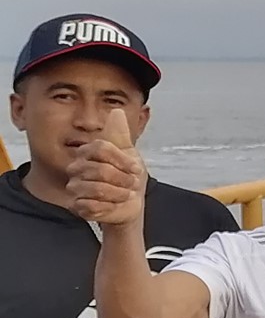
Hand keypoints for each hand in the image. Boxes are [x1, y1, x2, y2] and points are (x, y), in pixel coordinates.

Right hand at [67, 106, 145, 225]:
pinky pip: (91, 205)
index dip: (122, 159)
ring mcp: (75, 187)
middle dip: (123, 179)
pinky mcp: (77, 206)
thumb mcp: (129, 153)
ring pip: (97, 188)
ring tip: (125, 194)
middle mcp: (76, 168)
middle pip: (100, 169)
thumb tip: (116, 111)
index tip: (136, 168)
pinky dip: (110, 206)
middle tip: (132, 183)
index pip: (100, 148)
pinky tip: (115, 204)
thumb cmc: (128, 176)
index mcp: (87, 152)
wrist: (131, 203)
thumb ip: (120, 133)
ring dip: (119, 193)